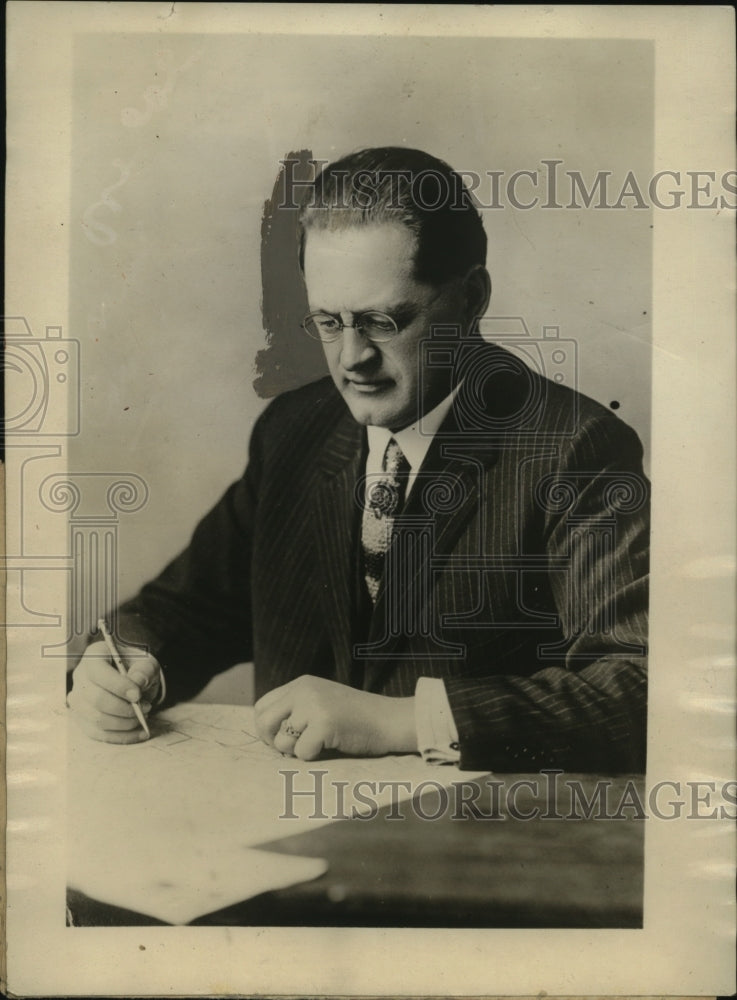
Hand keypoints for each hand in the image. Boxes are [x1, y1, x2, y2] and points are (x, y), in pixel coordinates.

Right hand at [67, 641, 161, 743]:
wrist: (133, 681)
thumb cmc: (137, 669)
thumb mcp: (146, 663)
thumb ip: (144, 670)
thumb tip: (137, 682)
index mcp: (94, 656)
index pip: (97, 672)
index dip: (117, 685)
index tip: (137, 695)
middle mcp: (80, 677)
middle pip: (96, 699)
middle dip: (124, 708)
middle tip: (146, 707)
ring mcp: (78, 700)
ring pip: (96, 719)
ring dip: (124, 723)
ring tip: (143, 717)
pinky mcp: (82, 719)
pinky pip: (99, 734)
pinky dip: (122, 736)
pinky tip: (140, 733)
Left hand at [254, 674, 416, 759]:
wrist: (389, 719)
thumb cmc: (355, 718)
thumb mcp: (321, 702)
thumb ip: (295, 709)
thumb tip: (265, 733)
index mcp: (301, 683)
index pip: (262, 706)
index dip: (266, 727)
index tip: (279, 739)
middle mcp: (303, 690)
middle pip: (264, 722)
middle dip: (272, 741)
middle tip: (292, 750)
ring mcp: (313, 705)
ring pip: (282, 741)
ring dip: (297, 751)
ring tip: (320, 744)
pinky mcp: (324, 723)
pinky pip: (301, 753)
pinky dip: (314, 757)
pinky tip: (332, 746)